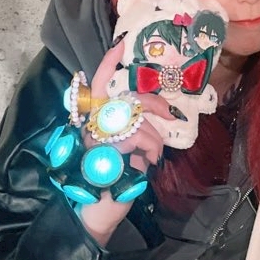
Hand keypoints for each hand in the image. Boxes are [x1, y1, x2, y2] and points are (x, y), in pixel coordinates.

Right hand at [78, 41, 173, 244]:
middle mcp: (91, 126)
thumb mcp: (127, 153)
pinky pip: (136, 136)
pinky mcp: (105, 151)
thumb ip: (134, 134)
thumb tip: (153, 124)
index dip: (107, 64)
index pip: (98, 85)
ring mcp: (96, 138)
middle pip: (124, 96)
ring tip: (154, 154)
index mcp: (94, 123)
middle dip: (151, 102)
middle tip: (168, 113)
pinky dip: (149, 148)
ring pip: (134, 118)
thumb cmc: (113, 184)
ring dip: (153, 136)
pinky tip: (148, 162)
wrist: (98, 214)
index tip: (120, 45)